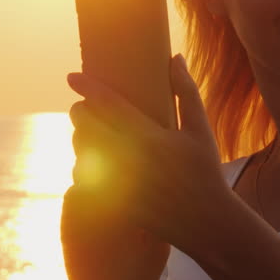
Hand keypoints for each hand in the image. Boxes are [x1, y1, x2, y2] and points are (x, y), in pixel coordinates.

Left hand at [61, 54, 233, 279]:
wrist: (207, 222)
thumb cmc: (205, 171)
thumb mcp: (200, 130)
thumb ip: (186, 92)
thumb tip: (173, 57)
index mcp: (150, 138)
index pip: (109, 105)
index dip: (86, 88)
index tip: (72, 76)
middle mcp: (131, 161)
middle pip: (87, 127)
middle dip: (79, 113)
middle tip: (81, 107)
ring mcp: (120, 184)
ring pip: (81, 154)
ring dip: (79, 140)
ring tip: (85, 133)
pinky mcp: (115, 204)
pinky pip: (85, 181)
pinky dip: (83, 167)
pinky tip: (90, 161)